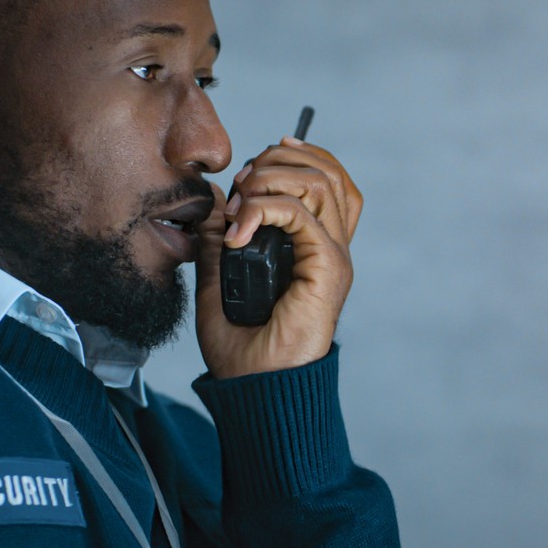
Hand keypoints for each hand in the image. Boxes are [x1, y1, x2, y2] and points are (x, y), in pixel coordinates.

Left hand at [192, 136, 362, 378]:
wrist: (257, 389)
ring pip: (319, 184)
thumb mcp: (220, 282)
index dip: (297, 157)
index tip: (254, 164)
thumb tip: (213, 201)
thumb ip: (218, 242)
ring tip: (239, 208)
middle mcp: (331, 248)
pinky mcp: (329, 269)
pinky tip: (239, 233)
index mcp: (314, 248)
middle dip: (278, 160)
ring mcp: (334, 257)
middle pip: (328, 173)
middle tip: (241, 184)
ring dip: (270, 180)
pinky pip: (302, 215)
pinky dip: (265, 210)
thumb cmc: (244, 350)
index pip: (329, 181)